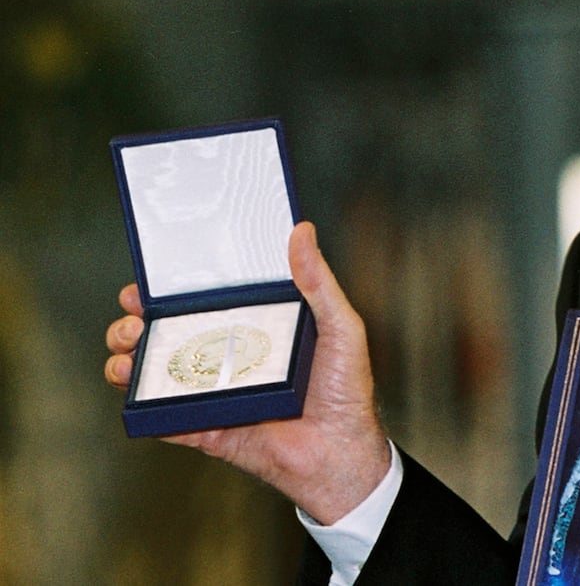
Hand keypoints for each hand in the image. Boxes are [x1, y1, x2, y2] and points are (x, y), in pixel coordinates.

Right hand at [104, 221, 392, 523]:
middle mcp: (228, 358)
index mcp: (254, 328)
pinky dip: (142, 405)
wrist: (340, 453)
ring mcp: (214, 394)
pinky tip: (135, 389)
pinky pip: (163, 418)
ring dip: (128, 359)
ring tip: (128, 350)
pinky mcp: (205, 428)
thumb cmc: (346, 389)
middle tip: (134, 318)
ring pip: (154, 373)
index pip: (203, 303)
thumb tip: (302, 231)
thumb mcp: (340, 326)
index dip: (170, 291)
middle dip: (136, 322)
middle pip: (168, 334)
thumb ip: (319, 281)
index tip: (147, 282)